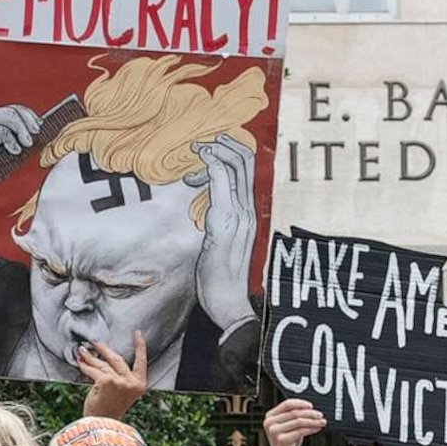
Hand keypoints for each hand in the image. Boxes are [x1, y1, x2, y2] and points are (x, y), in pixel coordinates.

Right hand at [0, 105, 41, 197]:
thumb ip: (0, 148)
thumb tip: (26, 145)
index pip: (8, 110)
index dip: (27, 117)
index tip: (40, 129)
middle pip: (11, 109)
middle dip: (30, 121)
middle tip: (37, 135)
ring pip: (7, 116)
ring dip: (23, 130)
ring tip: (28, 143)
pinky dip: (10, 140)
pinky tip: (14, 150)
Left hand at [75, 333, 151, 418]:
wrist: (102, 425)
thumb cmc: (109, 412)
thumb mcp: (121, 393)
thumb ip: (119, 377)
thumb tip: (104, 359)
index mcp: (139, 385)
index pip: (141, 361)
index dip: (140, 346)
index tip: (138, 334)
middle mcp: (132, 383)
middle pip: (118, 359)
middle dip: (104, 349)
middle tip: (95, 342)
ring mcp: (120, 382)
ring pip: (103, 364)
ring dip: (90, 357)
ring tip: (82, 351)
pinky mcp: (106, 381)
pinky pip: (94, 370)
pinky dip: (85, 366)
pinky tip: (80, 362)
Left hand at [184, 134, 258, 331]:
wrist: (228, 303)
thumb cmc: (220, 278)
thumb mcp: (221, 242)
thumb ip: (220, 223)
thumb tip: (211, 210)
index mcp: (248, 214)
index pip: (248, 171)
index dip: (231, 153)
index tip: (209, 152)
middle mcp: (248, 211)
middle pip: (247, 162)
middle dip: (225, 143)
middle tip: (203, 142)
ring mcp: (239, 216)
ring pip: (237, 167)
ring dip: (217, 150)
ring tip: (198, 148)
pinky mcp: (226, 223)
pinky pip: (223, 183)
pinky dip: (213, 164)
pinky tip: (201, 160)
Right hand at [261, 398, 324, 445]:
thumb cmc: (286, 442)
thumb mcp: (288, 426)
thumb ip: (294, 416)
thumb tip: (311, 409)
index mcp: (270, 416)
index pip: (287, 404)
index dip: (301, 403)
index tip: (311, 406)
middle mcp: (270, 423)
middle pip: (294, 413)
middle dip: (310, 413)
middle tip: (320, 415)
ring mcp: (275, 432)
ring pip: (299, 421)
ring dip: (313, 421)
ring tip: (322, 422)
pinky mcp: (282, 440)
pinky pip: (301, 431)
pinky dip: (311, 429)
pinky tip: (317, 428)